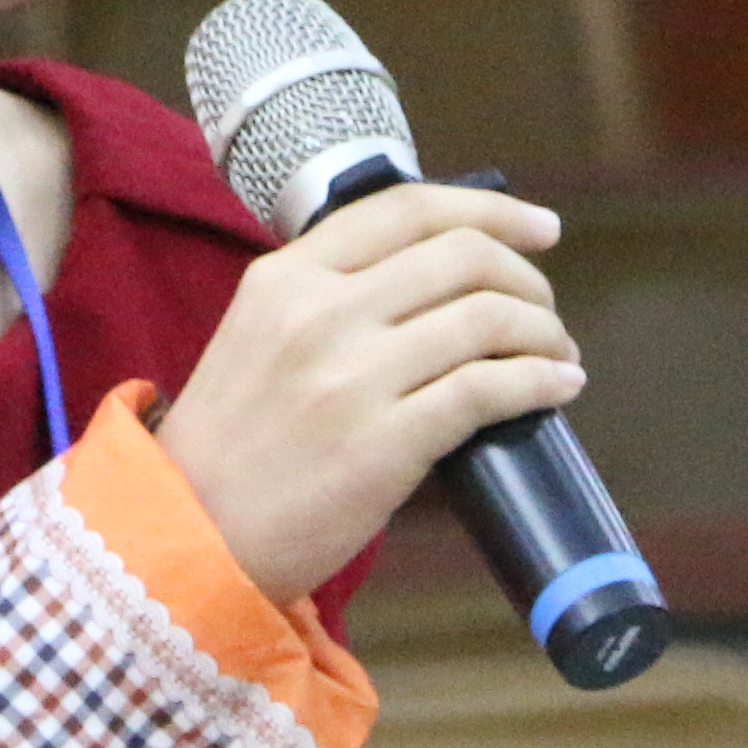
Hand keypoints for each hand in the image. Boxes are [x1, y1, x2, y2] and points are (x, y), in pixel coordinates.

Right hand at [152, 186, 580, 602]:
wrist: (190, 539)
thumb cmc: (230, 447)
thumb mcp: (256, 337)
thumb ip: (327, 296)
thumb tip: (436, 280)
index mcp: (285, 276)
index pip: (408, 208)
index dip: (491, 209)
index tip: (539, 229)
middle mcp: (320, 312)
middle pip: (462, 256)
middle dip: (526, 278)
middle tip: (543, 308)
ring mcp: (353, 378)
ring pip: (487, 318)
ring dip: (543, 331)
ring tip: (556, 354)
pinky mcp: (385, 444)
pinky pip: (488, 389)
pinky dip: (540, 381)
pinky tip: (558, 388)